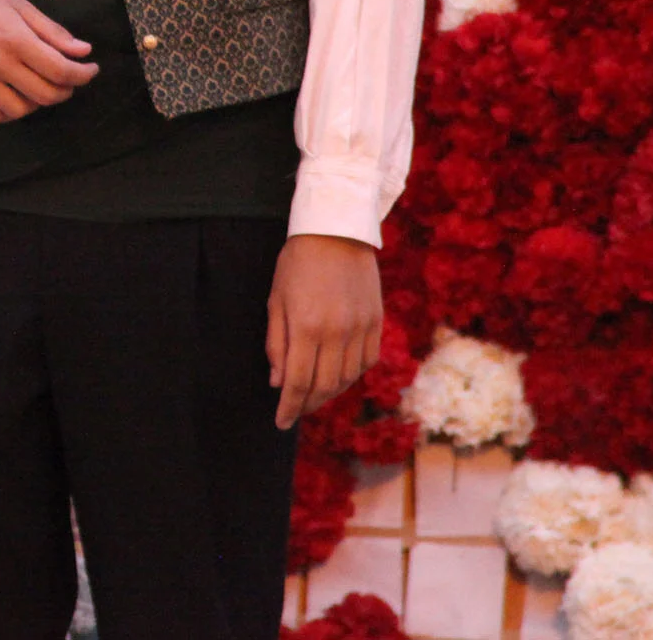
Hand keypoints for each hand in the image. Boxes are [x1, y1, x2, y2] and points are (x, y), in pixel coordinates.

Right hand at [0, 0, 95, 122]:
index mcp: (14, 38)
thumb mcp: (18, 4)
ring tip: (39, 86)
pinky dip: (10, 112)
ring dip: (38, 103)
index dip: (83, 75)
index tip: (91, 70)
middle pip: (46, 94)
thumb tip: (84, 51)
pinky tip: (15, 95)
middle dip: (66, 89)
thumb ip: (52, 31)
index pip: (61, 71)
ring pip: (21, 110)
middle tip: (69, 78)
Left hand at [266, 233, 383, 428]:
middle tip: (296, 410)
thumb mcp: (276, 299)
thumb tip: (278, 382)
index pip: (297, 382)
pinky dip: (351, 375)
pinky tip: (339, 376)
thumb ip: (276, 343)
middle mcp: (336, 333)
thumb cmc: (297, 263)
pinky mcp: (376, 323)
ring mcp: (360, 329)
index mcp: (306, 327)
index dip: (289, 407)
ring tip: (314, 396)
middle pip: (324, 386)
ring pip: (347, 378)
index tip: (281, 422)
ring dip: (329, 393)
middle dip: (307, 404)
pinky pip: (366, 362)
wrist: (337, 231)